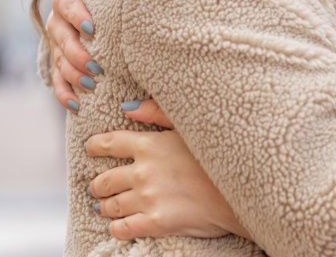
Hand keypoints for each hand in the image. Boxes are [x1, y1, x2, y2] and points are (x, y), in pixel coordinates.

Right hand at [46, 0, 99, 110]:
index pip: (67, 3)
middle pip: (60, 35)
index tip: (93, 28)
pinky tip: (75, 105)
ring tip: (90, 85)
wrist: (104, 15)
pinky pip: (56, 80)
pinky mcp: (57, 63)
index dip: (77, 15)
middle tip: (96, 66)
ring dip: (72, 74)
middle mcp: (60, 19)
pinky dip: (64, 93)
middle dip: (76, 52)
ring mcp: (57, 42)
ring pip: (58, 59)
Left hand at [86, 128, 249, 240]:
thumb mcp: (189, 126)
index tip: (92, 149)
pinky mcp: (156, 223)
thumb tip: (127, 107)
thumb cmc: (219, 156)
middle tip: (101, 186)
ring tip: (110, 205)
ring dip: (107, 206)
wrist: (243, 190)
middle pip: (103, 180)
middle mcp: (143, 172)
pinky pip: (122, 228)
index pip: (107, 144)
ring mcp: (148, 199)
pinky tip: (121, 224)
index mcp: (149, 145)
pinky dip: (117, 227)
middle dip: (98, 184)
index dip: (94, 147)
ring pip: (110, 205)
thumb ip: (157, 112)